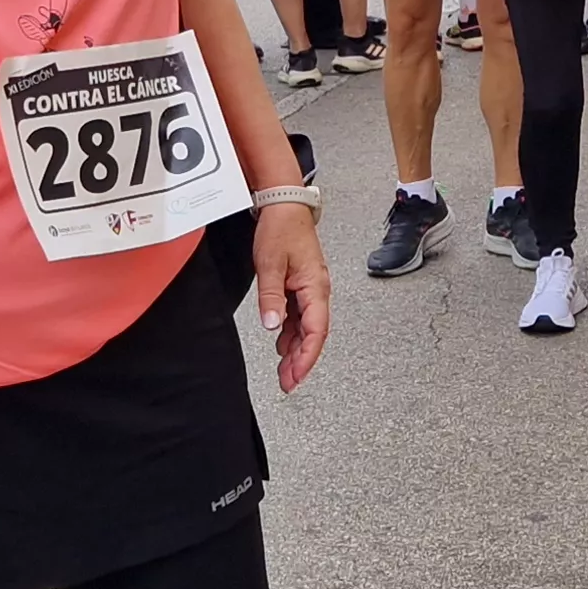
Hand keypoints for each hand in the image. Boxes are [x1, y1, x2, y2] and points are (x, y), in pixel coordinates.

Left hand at [251, 203, 331, 392]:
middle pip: (314, 335)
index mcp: (315, 288)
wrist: (285, 205)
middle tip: (288, 383)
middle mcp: (318, 291)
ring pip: (307, 328)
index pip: (315, 332)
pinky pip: (300, 317)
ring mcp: (310, 289)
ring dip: (296, 351)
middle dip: (301, 362)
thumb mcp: (270, 265)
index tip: (295, 377)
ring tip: (284, 372)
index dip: (306, 359)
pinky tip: (281, 345)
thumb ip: (271, 297)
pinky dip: (291, 334)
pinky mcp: (301, 286)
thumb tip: (273, 327)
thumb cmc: (281, 229)